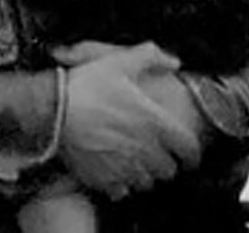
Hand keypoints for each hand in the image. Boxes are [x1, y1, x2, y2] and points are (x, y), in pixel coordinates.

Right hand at [58, 42, 201, 197]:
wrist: (55, 110)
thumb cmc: (87, 85)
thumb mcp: (120, 60)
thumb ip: (151, 56)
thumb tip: (173, 61)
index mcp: (153, 122)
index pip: (189, 148)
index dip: (193, 152)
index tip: (189, 153)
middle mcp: (144, 149)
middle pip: (169, 169)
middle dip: (166, 161)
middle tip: (157, 152)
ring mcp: (125, 168)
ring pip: (148, 183)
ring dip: (146, 173)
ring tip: (136, 160)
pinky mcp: (105, 180)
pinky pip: (123, 191)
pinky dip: (122, 183)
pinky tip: (115, 169)